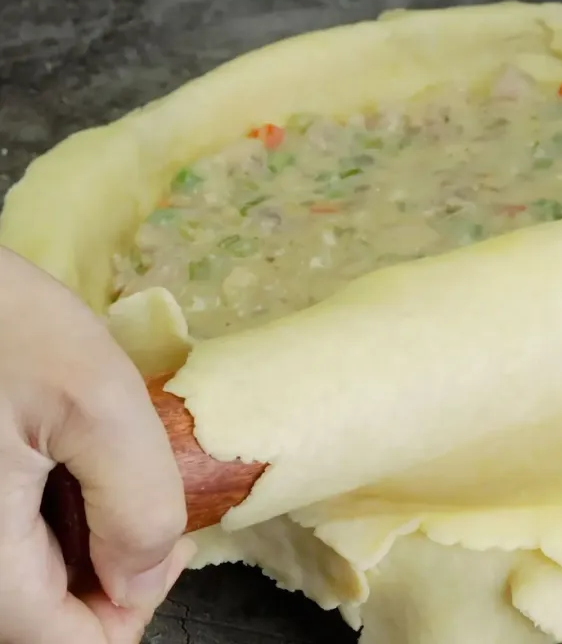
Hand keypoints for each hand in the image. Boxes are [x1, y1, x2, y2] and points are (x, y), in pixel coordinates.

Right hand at [0, 246, 191, 642]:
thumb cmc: (0, 325)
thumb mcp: (96, 403)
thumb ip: (136, 502)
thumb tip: (142, 578)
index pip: (73, 643)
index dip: (135, 604)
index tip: (168, 538)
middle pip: (50, 613)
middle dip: (113, 564)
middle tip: (143, 487)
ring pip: (31, 574)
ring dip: (82, 535)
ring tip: (105, 463)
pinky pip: (9, 536)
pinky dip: (50, 510)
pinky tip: (66, 454)